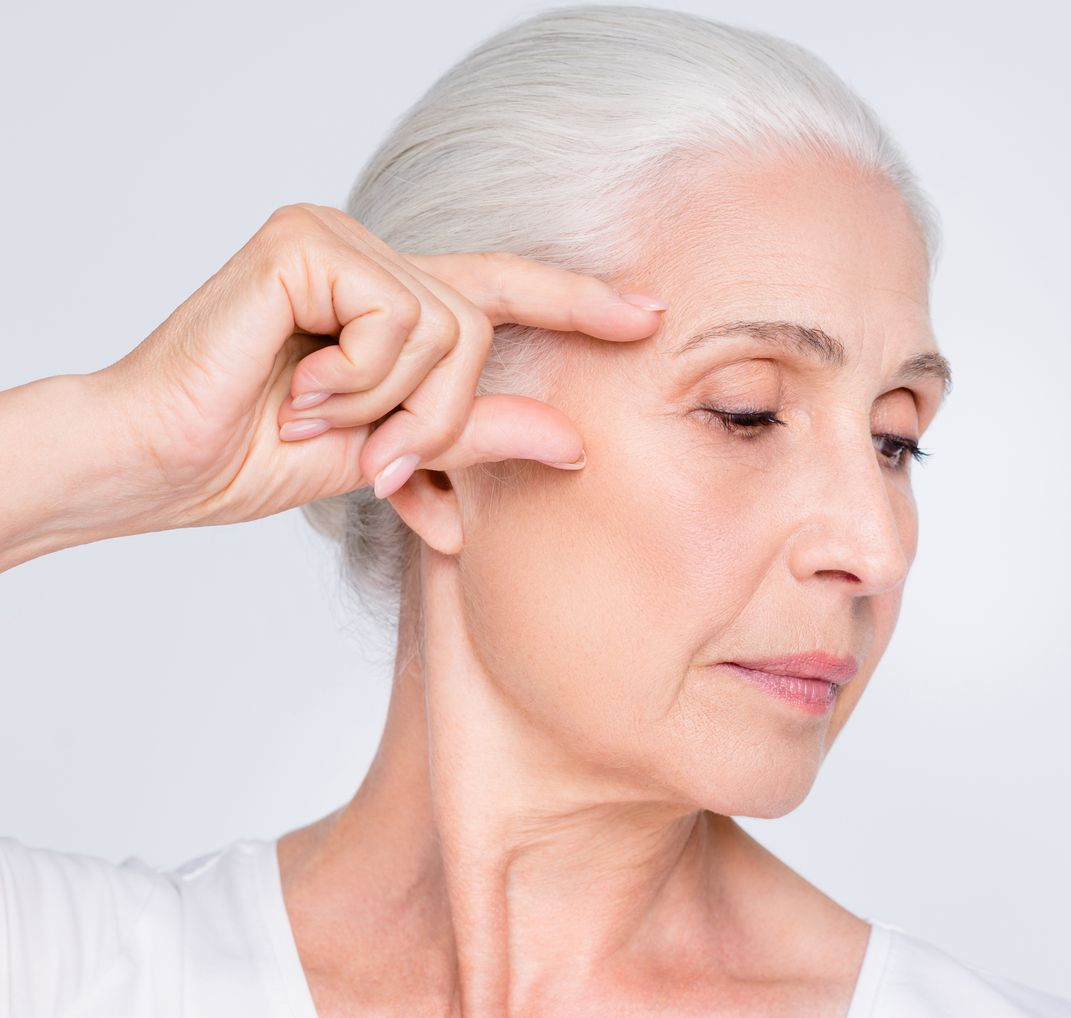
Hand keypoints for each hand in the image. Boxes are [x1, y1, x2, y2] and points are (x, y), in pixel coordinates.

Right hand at [95, 202, 665, 532]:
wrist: (163, 463)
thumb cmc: (255, 454)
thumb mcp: (392, 451)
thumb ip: (477, 435)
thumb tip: (575, 440)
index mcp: (389, 301)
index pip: (502, 290)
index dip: (577, 303)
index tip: (647, 314)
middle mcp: (368, 256)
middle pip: (481, 325)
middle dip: (442, 415)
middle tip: (379, 461)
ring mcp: (335, 240)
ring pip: (445, 327)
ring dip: (391, 405)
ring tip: (317, 417)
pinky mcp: (304, 241)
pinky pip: (394, 319)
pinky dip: (357, 379)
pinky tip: (299, 389)